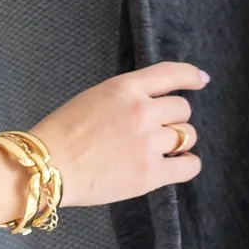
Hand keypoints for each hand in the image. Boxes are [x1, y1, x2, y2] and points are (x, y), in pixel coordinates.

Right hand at [34, 64, 208, 208]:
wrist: (48, 167)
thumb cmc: (62, 134)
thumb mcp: (94, 98)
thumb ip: (126, 97)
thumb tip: (153, 104)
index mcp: (125, 88)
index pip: (170, 74)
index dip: (190, 76)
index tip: (200, 80)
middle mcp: (142, 112)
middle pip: (182, 109)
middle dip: (174, 119)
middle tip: (158, 130)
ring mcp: (148, 143)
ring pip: (187, 135)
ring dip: (179, 141)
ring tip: (163, 150)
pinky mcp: (151, 174)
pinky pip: (188, 166)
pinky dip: (187, 165)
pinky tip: (177, 166)